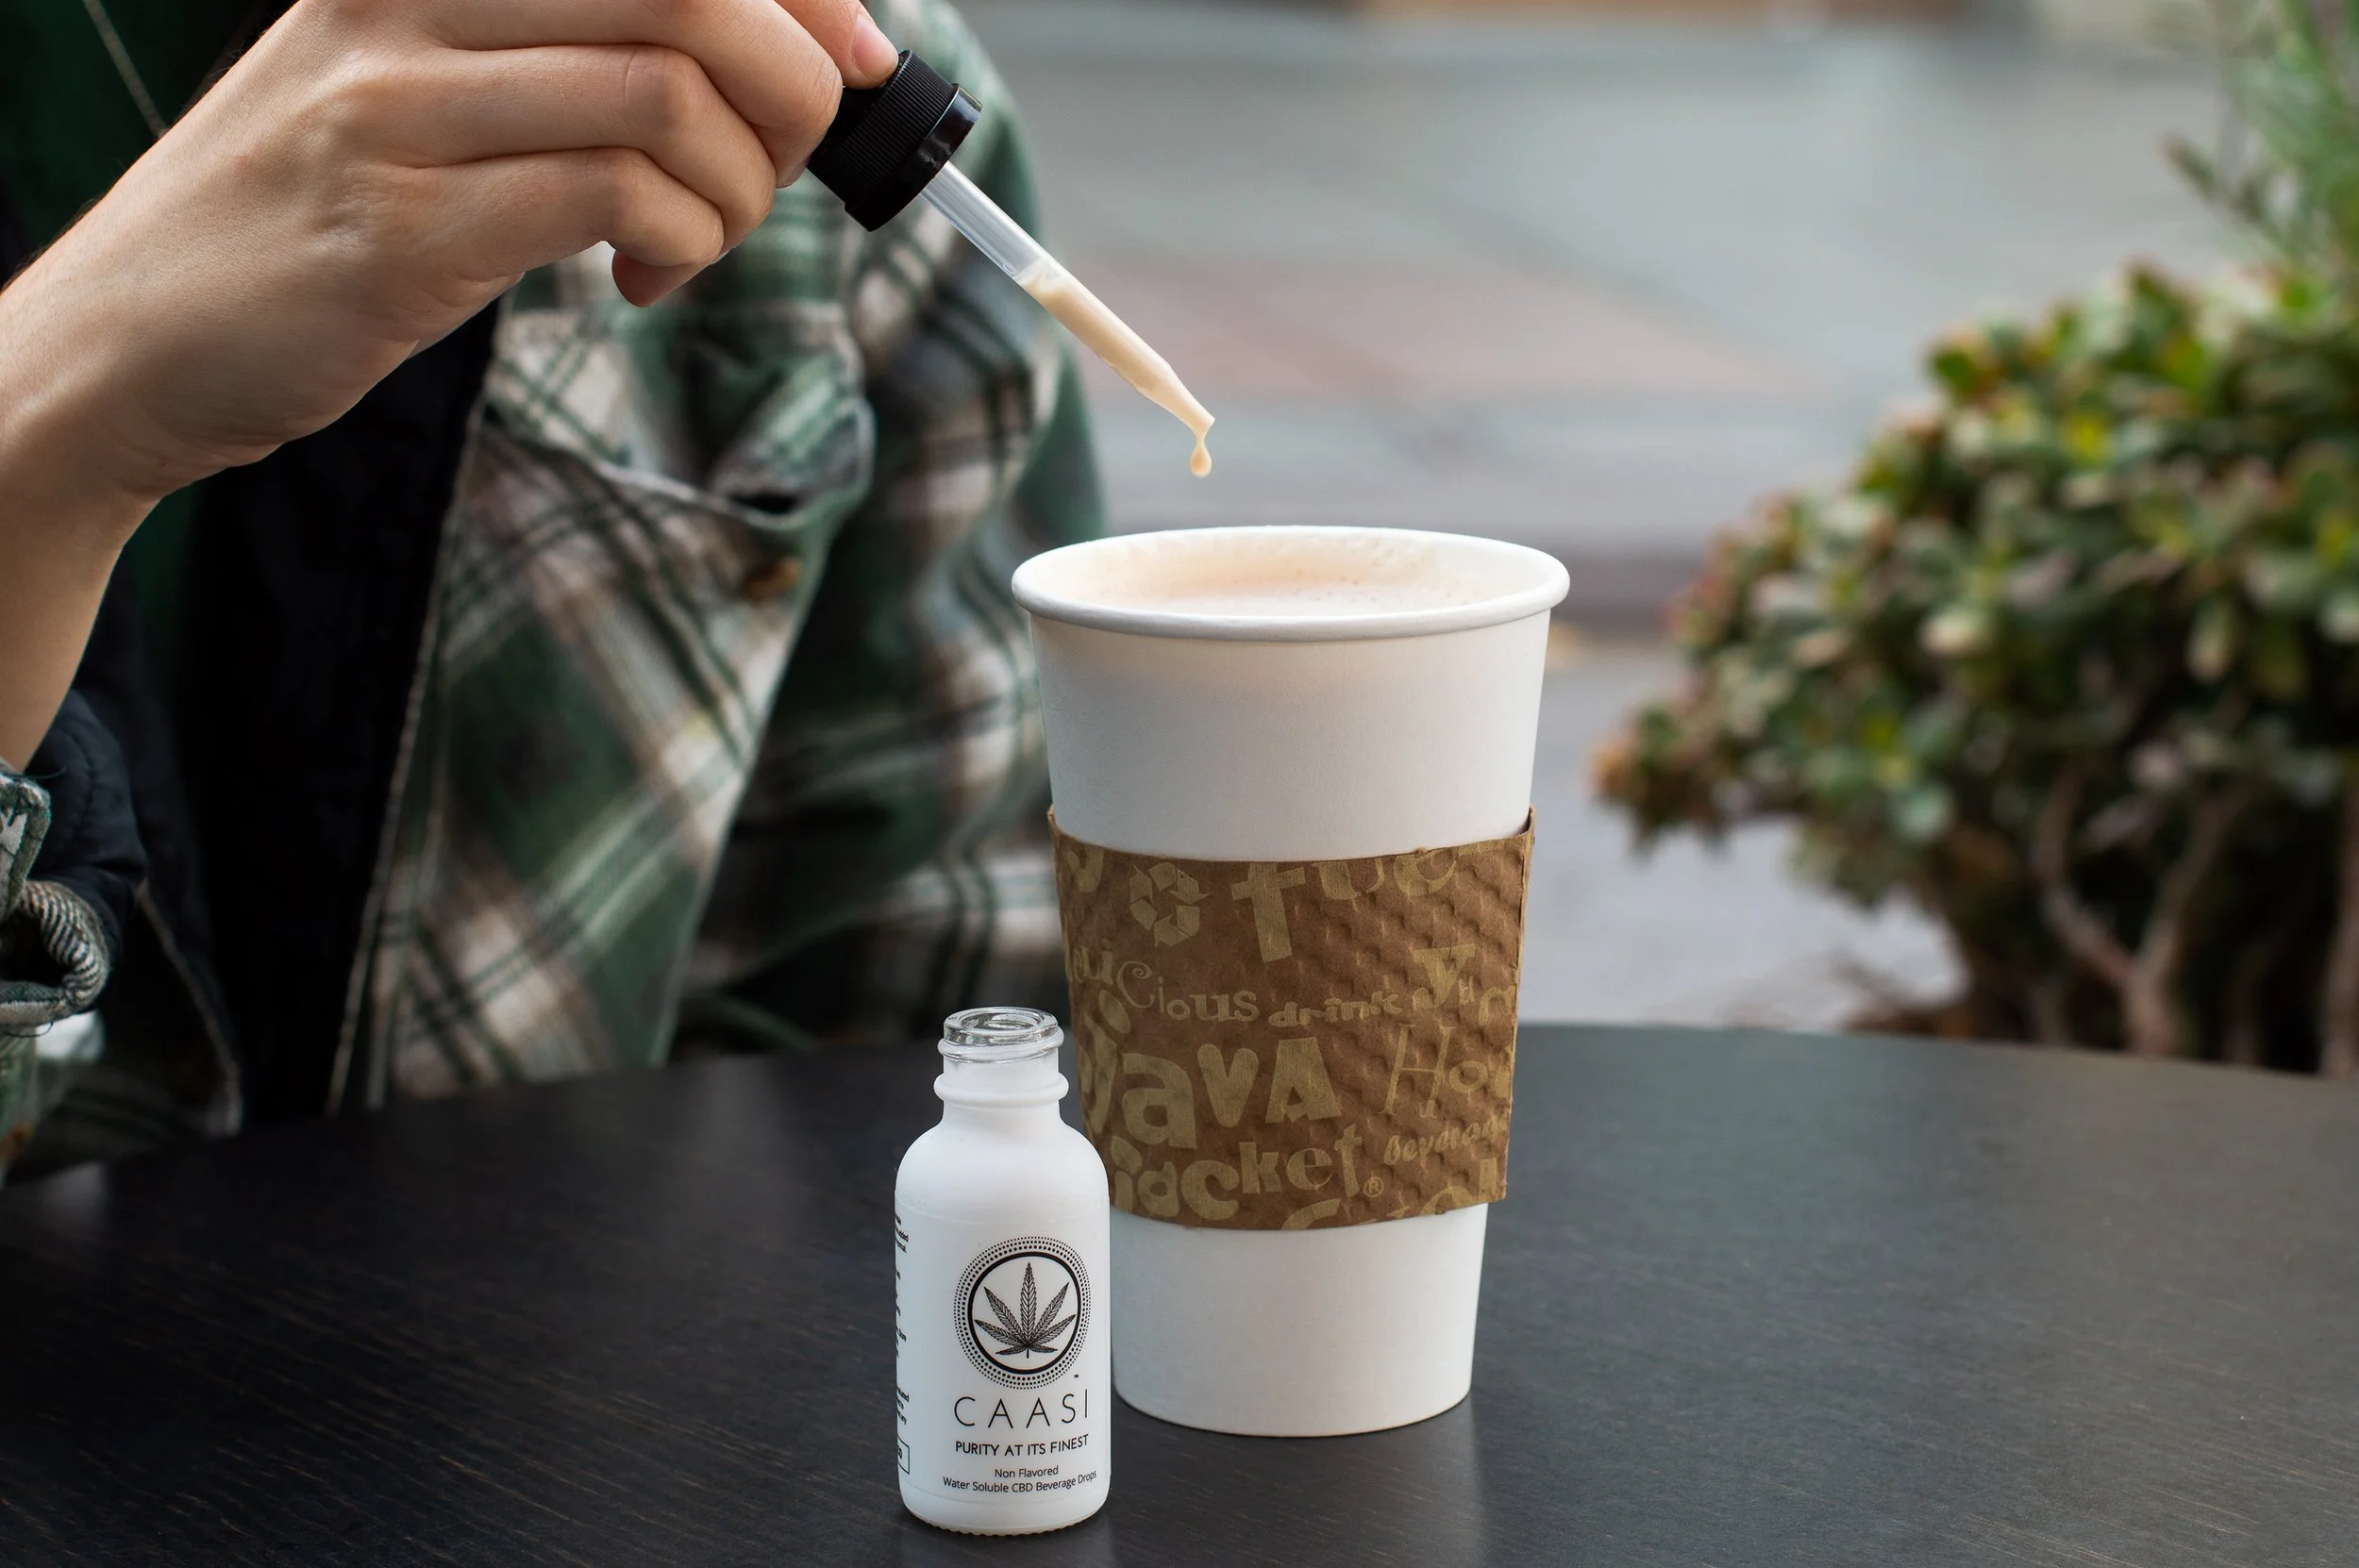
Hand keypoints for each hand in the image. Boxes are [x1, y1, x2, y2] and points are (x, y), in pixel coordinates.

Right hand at [0, 0, 895, 762]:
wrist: (128, 342)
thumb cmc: (303, 224)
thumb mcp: (416, 94)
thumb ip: (560, 59)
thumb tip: (760, 67)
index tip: (856, 58)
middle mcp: (406, 5)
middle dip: (794, 90)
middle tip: (784, 169)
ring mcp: (398, 111)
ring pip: (670, 95)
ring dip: (741, 190)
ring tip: (699, 239)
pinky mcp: (403, 230)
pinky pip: (615, 197)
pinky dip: (680, 244)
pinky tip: (645, 280)